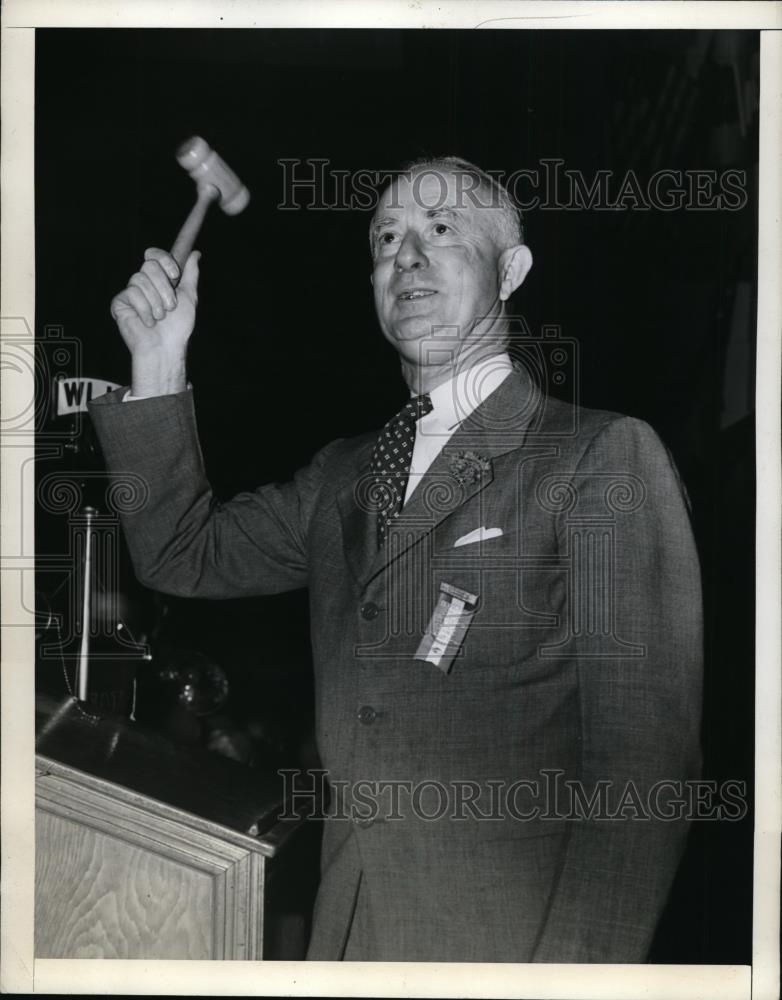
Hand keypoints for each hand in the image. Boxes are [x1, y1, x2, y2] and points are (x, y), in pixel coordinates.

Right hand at [109, 248, 199, 395]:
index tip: (175, 275)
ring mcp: (131, 292)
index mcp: (159, 279)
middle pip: (149, 266)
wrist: (165, 347)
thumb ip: (190, 274)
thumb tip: (195, 253)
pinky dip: (144, 310)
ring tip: (160, 318)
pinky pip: (130, 293)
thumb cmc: (177, 327)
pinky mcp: (120, 303)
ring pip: (140, 279)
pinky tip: (148, 323)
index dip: (164, 260)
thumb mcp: (188, 297)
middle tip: (170, 306)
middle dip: (164, 288)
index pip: (154, 255)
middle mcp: (144, 283)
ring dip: (156, 302)